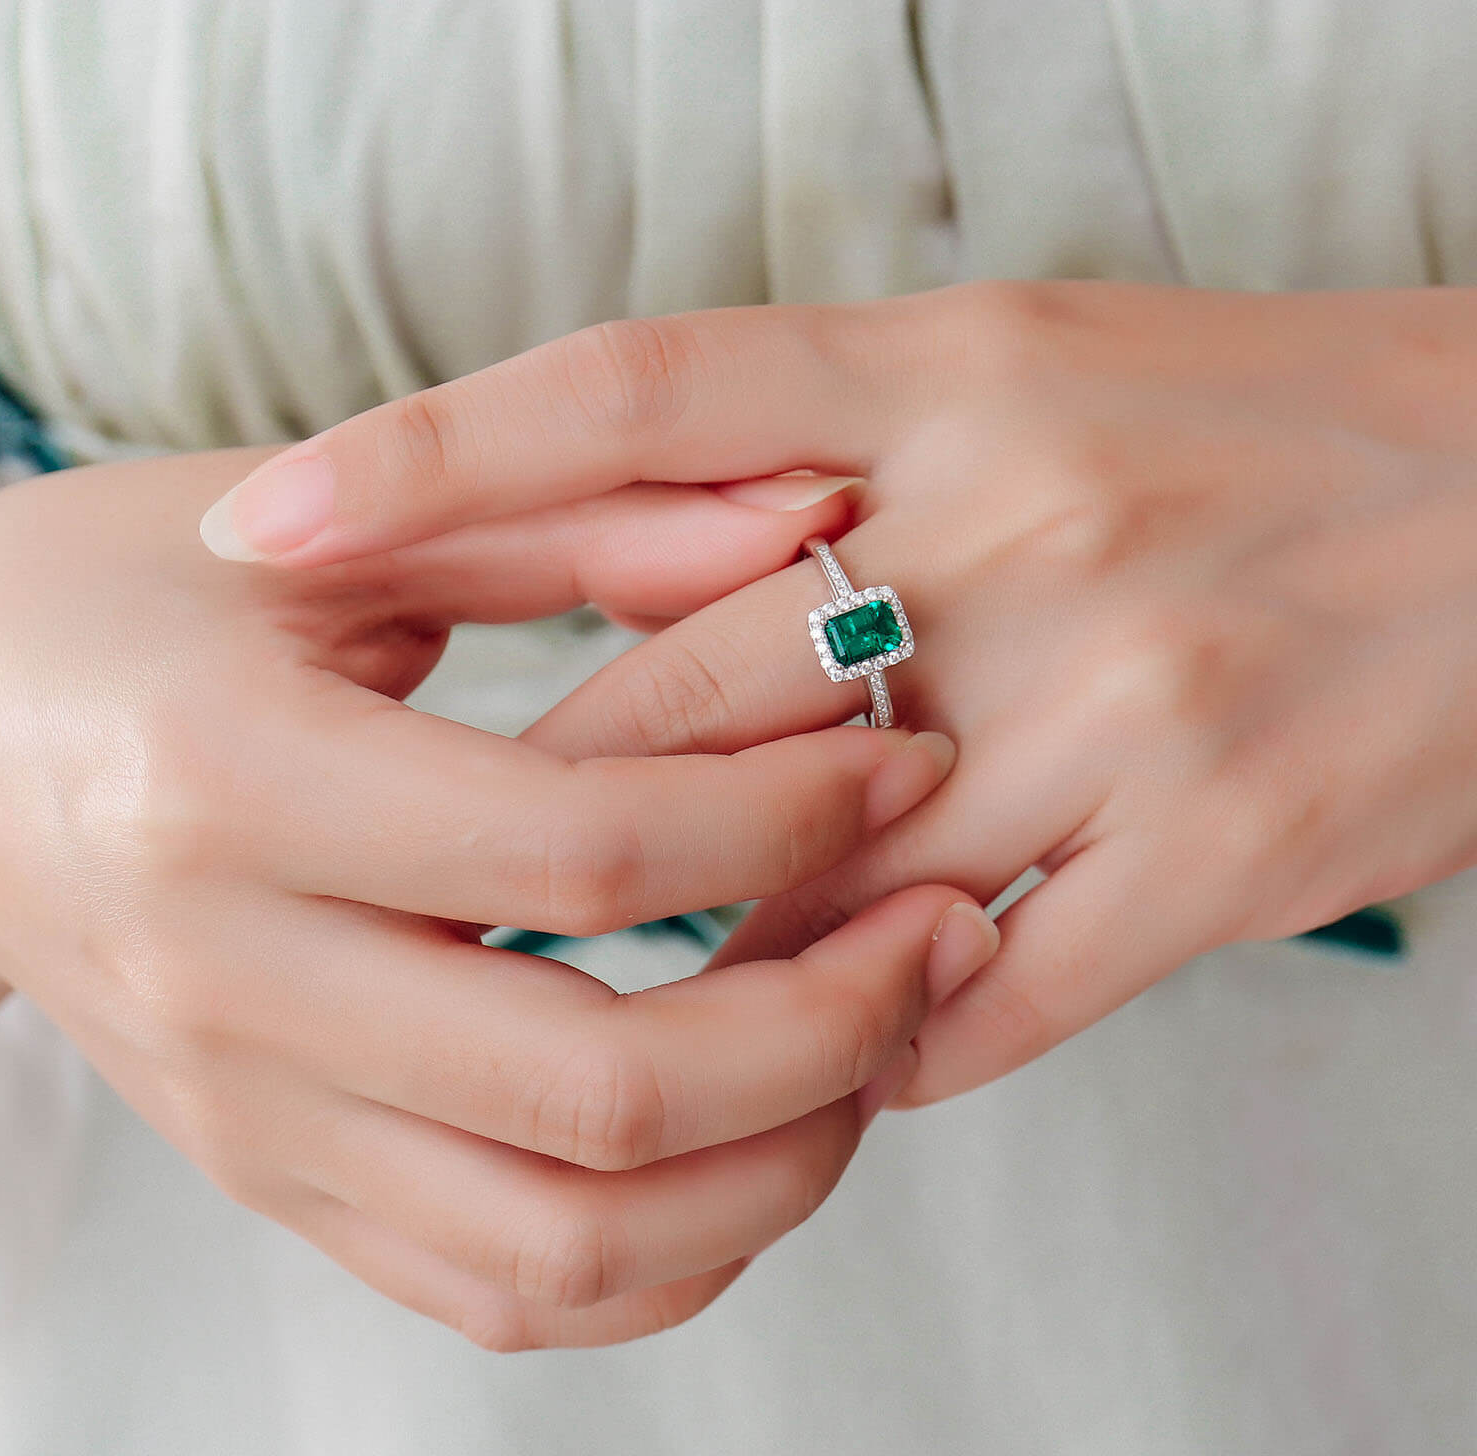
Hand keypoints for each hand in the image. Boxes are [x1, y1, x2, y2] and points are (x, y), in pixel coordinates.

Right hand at [0, 448, 988, 1347]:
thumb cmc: (108, 609)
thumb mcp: (320, 534)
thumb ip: (570, 517)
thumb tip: (812, 521)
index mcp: (232, 787)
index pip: (581, 852)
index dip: (788, 816)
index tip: (899, 763)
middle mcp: (236, 985)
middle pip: (603, 1094)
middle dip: (832, 1025)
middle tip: (937, 931)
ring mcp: (256, 1119)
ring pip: (573, 1245)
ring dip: (778, 1168)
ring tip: (873, 1047)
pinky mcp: (281, 1184)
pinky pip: (509, 1290)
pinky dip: (673, 1250)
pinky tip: (753, 1139)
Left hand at [216, 282, 1476, 1104]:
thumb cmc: (1247, 429)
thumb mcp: (1031, 378)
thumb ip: (834, 479)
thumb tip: (651, 618)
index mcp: (952, 366)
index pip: (629, 394)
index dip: (424, 457)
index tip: (261, 532)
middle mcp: (1019, 514)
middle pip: (685, 685)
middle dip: (573, 796)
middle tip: (483, 864)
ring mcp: (1125, 688)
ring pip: (816, 869)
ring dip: (731, 938)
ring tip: (687, 972)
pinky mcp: (1225, 848)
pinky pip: (985, 993)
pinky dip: (894, 1032)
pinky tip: (872, 1037)